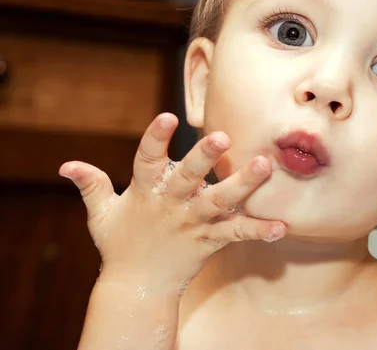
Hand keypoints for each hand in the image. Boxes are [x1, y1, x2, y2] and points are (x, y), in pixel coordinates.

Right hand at [59, 113, 285, 295]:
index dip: (155, 138)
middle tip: (222, 137)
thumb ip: (91, 185)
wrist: (137, 288)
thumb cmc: (120, 244)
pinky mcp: (211, 240)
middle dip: (202, 158)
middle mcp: (172, 205)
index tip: (167, 117)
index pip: (146, 160)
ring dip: (242, 185)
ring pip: (219, 202)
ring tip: (264, 166)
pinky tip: (281, 226)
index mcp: (145, 192)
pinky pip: (237, 234)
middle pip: (188, 178)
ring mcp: (193, 223)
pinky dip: (259, 230)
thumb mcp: (101, 214)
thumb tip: (66, 164)